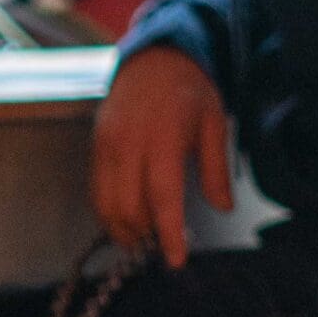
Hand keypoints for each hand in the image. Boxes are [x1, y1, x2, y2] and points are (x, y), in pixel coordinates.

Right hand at [90, 44, 233, 267]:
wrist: (152, 58)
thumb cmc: (188, 91)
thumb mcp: (215, 123)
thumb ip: (216, 168)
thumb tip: (222, 207)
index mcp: (164, 137)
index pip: (162, 196)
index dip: (168, 232)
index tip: (175, 258)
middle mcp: (129, 143)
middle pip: (128, 206)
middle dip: (143, 235)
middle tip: (161, 247)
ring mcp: (107, 145)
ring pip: (106, 203)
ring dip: (122, 228)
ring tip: (142, 239)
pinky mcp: (95, 147)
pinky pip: (97, 189)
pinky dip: (109, 211)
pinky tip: (126, 218)